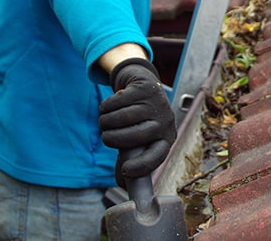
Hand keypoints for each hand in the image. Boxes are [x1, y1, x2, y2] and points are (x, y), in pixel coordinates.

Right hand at [99, 58, 175, 186]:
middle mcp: (165, 122)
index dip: (142, 165)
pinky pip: (115, 102)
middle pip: (134, 136)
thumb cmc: (139, 120)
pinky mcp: (144, 88)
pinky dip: (105, 107)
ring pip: (121, 118)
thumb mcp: (138, 140)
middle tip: (106, 137)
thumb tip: (121, 184)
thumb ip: (129, 158)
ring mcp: (156, 104)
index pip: (157, 156)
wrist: (143, 86)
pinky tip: (108, 107)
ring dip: (104, 122)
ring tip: (105, 122)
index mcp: (165, 139)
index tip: (126, 170)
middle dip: (112, 139)